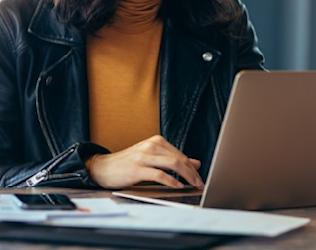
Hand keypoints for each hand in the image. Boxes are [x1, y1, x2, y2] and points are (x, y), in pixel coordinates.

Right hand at [85, 135, 204, 189]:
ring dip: (187, 176)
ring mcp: (144, 156)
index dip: (192, 167)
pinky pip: (159, 174)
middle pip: (179, 159)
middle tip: (200, 183)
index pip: (181, 154)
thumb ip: (172, 159)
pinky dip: (171, 181)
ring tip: (193, 185)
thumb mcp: (152, 158)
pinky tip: (177, 186)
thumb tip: (196, 163)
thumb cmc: (128, 164)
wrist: (102, 167)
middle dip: (193, 172)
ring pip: (173, 164)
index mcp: (157, 141)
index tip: (200, 177)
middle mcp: (151, 146)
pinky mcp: (137, 169)